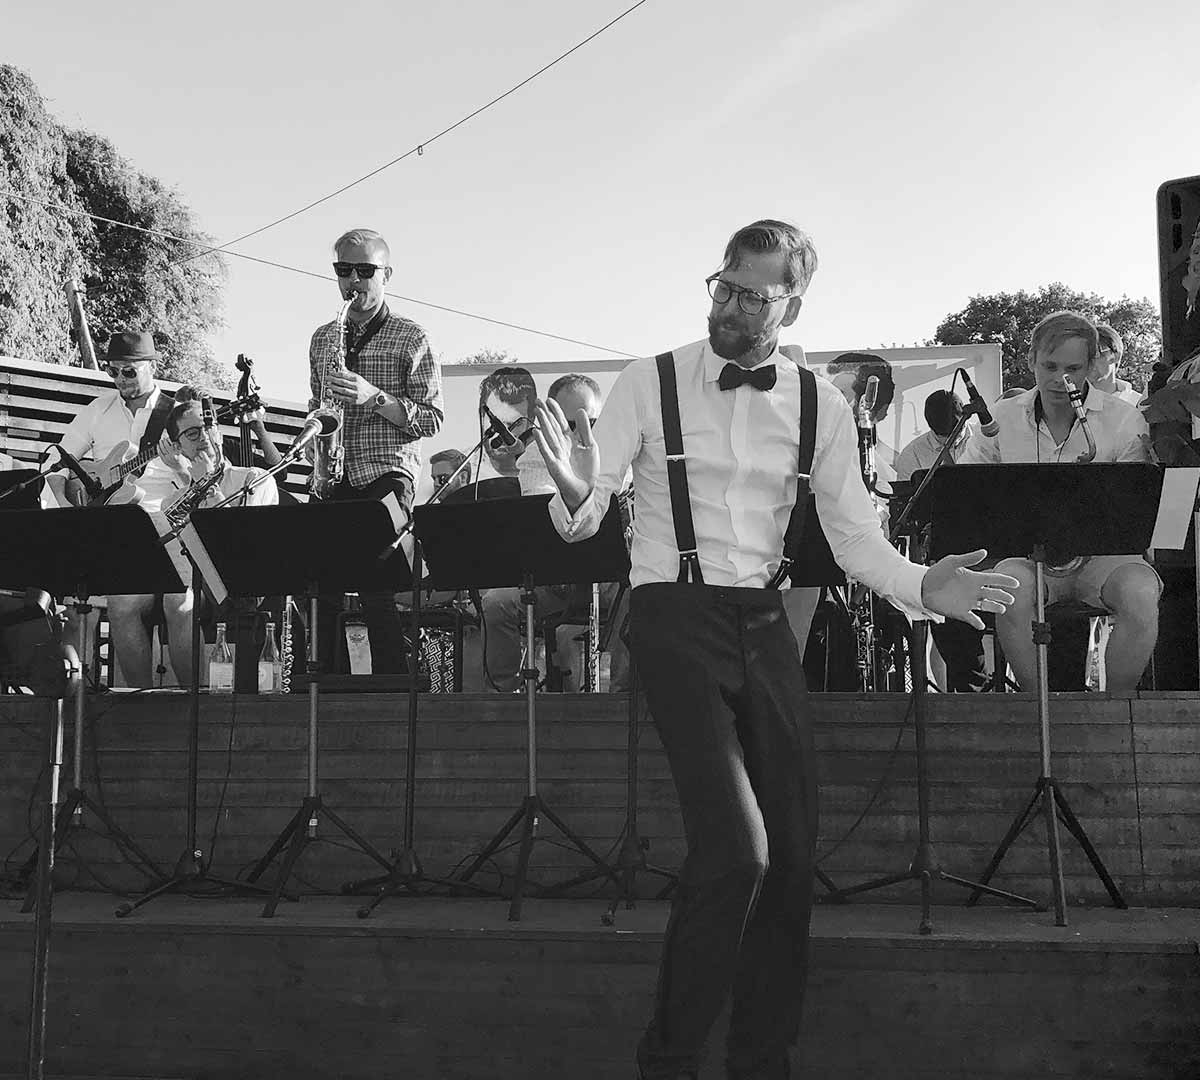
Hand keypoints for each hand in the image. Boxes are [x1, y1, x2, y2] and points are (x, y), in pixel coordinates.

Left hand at [158, 432, 184, 472]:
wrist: (180, 469)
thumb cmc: (182, 461)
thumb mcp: (181, 453)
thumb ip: (177, 448)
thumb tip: (172, 442)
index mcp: (176, 454)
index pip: (171, 445)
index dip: (168, 440)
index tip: (167, 437)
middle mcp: (171, 457)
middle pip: (165, 446)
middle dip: (164, 441)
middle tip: (163, 437)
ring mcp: (167, 459)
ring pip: (162, 449)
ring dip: (161, 444)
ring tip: (161, 440)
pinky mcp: (164, 461)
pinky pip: (160, 453)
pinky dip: (158, 449)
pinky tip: (158, 445)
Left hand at [186, 452, 215, 481]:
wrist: (206, 482)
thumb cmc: (211, 475)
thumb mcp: (213, 467)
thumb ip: (211, 460)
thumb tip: (213, 456)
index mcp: (206, 460)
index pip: (202, 453)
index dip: (202, 454)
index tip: (202, 456)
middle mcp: (199, 462)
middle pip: (196, 457)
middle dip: (198, 460)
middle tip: (200, 463)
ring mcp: (195, 466)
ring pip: (192, 461)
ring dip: (194, 464)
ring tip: (197, 467)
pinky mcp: (191, 471)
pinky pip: (188, 467)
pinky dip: (190, 468)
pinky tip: (192, 470)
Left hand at [328, 370, 376, 405]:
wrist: (372, 396)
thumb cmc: (363, 386)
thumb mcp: (358, 377)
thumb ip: (349, 373)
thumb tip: (341, 367)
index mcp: (357, 379)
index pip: (344, 375)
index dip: (336, 373)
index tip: (330, 372)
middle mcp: (356, 386)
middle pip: (342, 382)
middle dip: (333, 379)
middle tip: (327, 378)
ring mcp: (355, 394)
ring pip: (342, 390)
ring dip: (334, 387)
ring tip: (328, 384)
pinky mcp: (354, 401)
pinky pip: (343, 398)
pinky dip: (337, 395)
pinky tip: (332, 393)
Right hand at [532, 398, 598, 512]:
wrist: (586, 490)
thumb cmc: (587, 470)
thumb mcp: (590, 446)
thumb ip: (585, 429)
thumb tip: (581, 411)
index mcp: (570, 441)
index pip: (561, 423)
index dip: (556, 411)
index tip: (550, 400)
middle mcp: (562, 446)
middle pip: (552, 427)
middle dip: (546, 414)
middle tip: (538, 401)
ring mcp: (556, 455)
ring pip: (549, 436)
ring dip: (543, 423)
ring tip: (538, 411)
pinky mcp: (554, 465)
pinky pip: (546, 452)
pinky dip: (541, 442)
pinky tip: (536, 432)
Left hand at [920, 549, 1018, 629]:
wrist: (922, 586)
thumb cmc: (936, 572)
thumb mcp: (952, 562)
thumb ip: (969, 558)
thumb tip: (984, 552)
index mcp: (973, 578)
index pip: (994, 579)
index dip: (1005, 581)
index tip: (1016, 583)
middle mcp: (973, 591)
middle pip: (993, 593)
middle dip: (1003, 596)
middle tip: (1011, 598)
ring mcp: (967, 602)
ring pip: (986, 606)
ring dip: (994, 608)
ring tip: (1002, 609)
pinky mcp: (960, 611)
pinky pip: (971, 618)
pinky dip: (977, 622)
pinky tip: (982, 625)